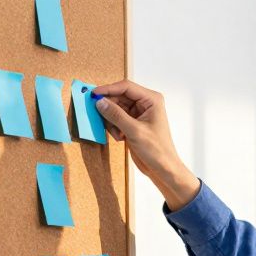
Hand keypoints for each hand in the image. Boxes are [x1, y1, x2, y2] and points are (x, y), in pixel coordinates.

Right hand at [92, 80, 200, 208]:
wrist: (162, 168)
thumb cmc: (156, 150)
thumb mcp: (134, 131)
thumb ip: (116, 115)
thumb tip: (100, 102)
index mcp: (151, 100)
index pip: (126, 87)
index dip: (108, 89)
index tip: (93, 95)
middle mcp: (146, 103)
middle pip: (119, 97)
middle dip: (109, 108)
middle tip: (99, 117)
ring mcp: (139, 113)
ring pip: (116, 108)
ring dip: (111, 120)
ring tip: (116, 133)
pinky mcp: (133, 123)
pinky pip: (117, 118)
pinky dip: (114, 127)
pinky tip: (120, 137)